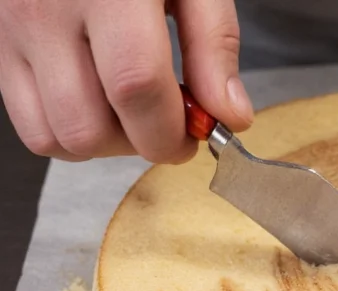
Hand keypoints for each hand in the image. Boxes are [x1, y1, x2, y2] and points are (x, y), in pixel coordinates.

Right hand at [0, 0, 253, 163]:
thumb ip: (214, 46)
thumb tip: (230, 116)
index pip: (134, 85)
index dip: (171, 130)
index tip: (198, 135)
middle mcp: (47, 12)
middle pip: (90, 125)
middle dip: (143, 143)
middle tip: (171, 123)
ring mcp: (16, 32)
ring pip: (57, 137)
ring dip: (108, 145)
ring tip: (136, 113)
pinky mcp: (2, 47)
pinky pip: (31, 127)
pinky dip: (72, 135)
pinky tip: (103, 108)